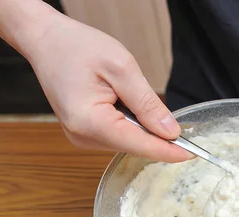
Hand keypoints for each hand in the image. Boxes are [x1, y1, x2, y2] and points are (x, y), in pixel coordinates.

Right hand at [27, 14, 190, 161]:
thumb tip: (171, 132)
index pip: (140, 145)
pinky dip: (130, 124)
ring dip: (142, 126)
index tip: (193, 155)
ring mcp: (81, 137)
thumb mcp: (121, 68)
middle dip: (157, 136)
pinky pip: (117, 135)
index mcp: (90, 123)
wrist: (45, 40)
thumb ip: (147, 104)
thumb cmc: (76, 47)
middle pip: (134, 145)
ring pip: (127, 141)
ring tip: (132, 95)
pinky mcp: (84, 133)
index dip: (169, 151)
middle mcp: (83, 137)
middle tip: (176, 120)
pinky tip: (125, 103)